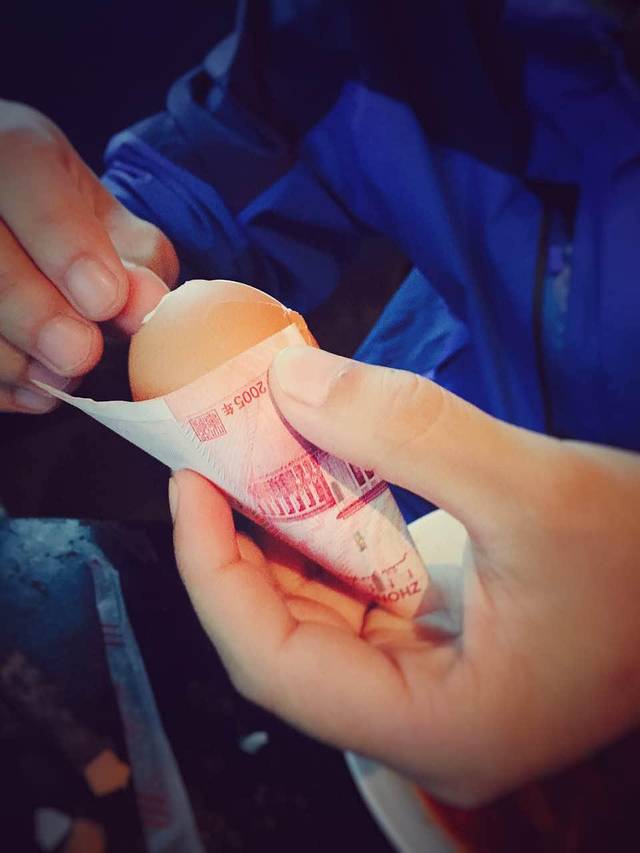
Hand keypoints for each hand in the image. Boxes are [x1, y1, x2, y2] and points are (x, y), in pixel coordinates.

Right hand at [0, 100, 177, 413]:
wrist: (16, 227)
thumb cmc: (69, 224)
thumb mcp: (108, 222)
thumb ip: (134, 258)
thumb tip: (146, 305)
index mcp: (12, 149)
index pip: (23, 172)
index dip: (64, 243)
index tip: (105, 300)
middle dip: (35, 312)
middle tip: (80, 353)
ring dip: (14, 358)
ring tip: (63, 377)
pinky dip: (2, 382)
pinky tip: (37, 388)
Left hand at [170, 345, 639, 805]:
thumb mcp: (531, 484)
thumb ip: (404, 431)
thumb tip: (288, 382)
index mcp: (437, 728)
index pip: (273, 664)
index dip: (212, 572)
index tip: (189, 485)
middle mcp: (420, 728)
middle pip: (283, 645)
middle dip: (238, 549)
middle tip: (215, 463)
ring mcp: (429, 695)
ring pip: (313, 626)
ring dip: (278, 543)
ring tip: (257, 467)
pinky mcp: (438, 657)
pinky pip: (352, 608)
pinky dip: (324, 546)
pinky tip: (317, 491)